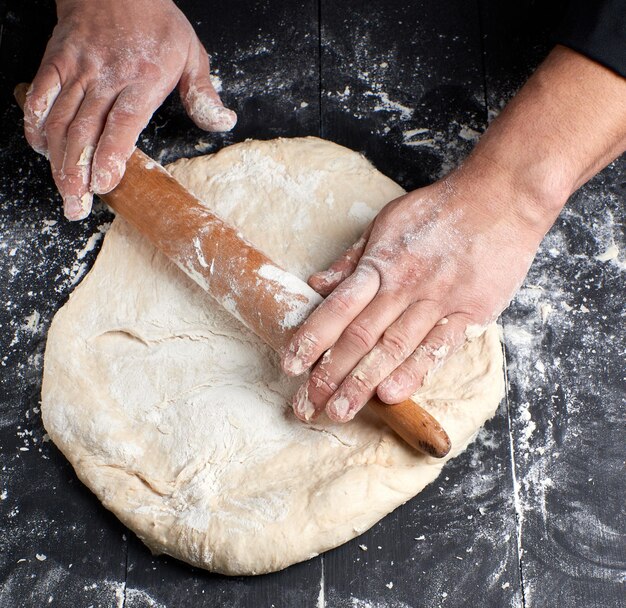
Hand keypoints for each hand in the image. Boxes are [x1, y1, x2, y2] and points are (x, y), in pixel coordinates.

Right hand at [23, 0, 235, 219]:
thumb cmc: (155, 22)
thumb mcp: (191, 53)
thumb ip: (203, 94)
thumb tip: (224, 122)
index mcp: (141, 80)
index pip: (123, 123)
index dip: (110, 154)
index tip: (103, 182)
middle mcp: (106, 78)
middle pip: (86, 131)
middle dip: (78, 173)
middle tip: (77, 207)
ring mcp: (77, 70)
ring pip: (60, 121)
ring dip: (57, 161)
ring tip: (64, 193)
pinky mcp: (55, 62)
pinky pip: (40, 96)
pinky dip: (36, 124)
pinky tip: (40, 149)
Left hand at [282, 46, 625, 424]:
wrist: (502, 197)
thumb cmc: (441, 209)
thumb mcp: (387, 223)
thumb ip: (353, 259)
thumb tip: (317, 284)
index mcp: (380, 264)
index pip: (337, 308)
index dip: (311, 338)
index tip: (289, 366)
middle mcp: (404, 286)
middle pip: (359, 336)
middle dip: (329, 374)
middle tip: (306, 405)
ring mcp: (437, 301)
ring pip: (393, 348)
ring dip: (363, 383)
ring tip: (339, 411)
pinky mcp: (469, 312)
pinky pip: (438, 348)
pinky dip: (414, 372)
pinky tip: (392, 395)